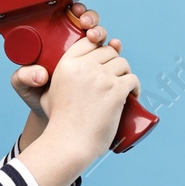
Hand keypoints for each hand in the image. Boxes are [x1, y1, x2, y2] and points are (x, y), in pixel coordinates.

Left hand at [9, 1, 122, 119]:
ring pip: (102, 37)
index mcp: (57, 43)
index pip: (69, 19)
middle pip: (90, 24)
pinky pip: (114, 57)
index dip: (75, 11)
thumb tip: (40, 74)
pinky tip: (116, 47)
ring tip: (97, 37)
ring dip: (103, 32)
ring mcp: (93, 58)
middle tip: (87, 25)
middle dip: (91, 19)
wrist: (56, 118)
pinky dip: (116, 49)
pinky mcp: (105, 71)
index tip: (74, 14)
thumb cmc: (39, 99)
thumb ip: (23, 78)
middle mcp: (78, 48)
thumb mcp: (26, 87)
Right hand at [38, 9, 139, 162]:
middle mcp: (83, 67)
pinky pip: (132, 79)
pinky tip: (132, 95)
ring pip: (123, 63)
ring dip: (126, 74)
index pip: (88, 41)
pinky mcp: (115, 90)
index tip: (103, 61)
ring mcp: (101, 78)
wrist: (69, 144)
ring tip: (124, 88)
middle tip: (114, 79)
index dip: (99, 47)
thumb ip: (54, 77)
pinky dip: (135, 87)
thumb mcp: (49, 93)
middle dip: (113, 63)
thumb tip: (68, 68)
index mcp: (66, 64)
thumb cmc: (60, 122)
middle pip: (108, 51)